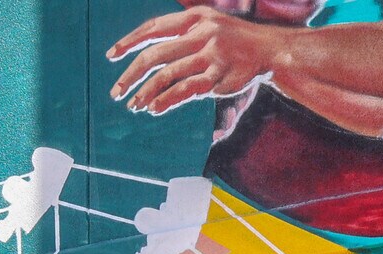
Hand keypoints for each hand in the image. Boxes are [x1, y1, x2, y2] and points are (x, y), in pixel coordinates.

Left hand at [108, 6, 290, 115]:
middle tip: (116, 91)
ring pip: (168, 74)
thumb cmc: (234, 41)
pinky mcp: (219, 77)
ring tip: (134, 105)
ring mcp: (211, 55)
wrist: (270, 50)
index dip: (130, 41)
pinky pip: (186, 89)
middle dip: (131, 74)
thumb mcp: (209, 25)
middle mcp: (202, 33)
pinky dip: (167, 99)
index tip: (112, 55)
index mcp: (195, 17)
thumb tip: (149, 52)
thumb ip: (182, 34)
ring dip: (147, 92)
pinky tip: (154, 107)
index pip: (154, 27)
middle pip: (156, 53)